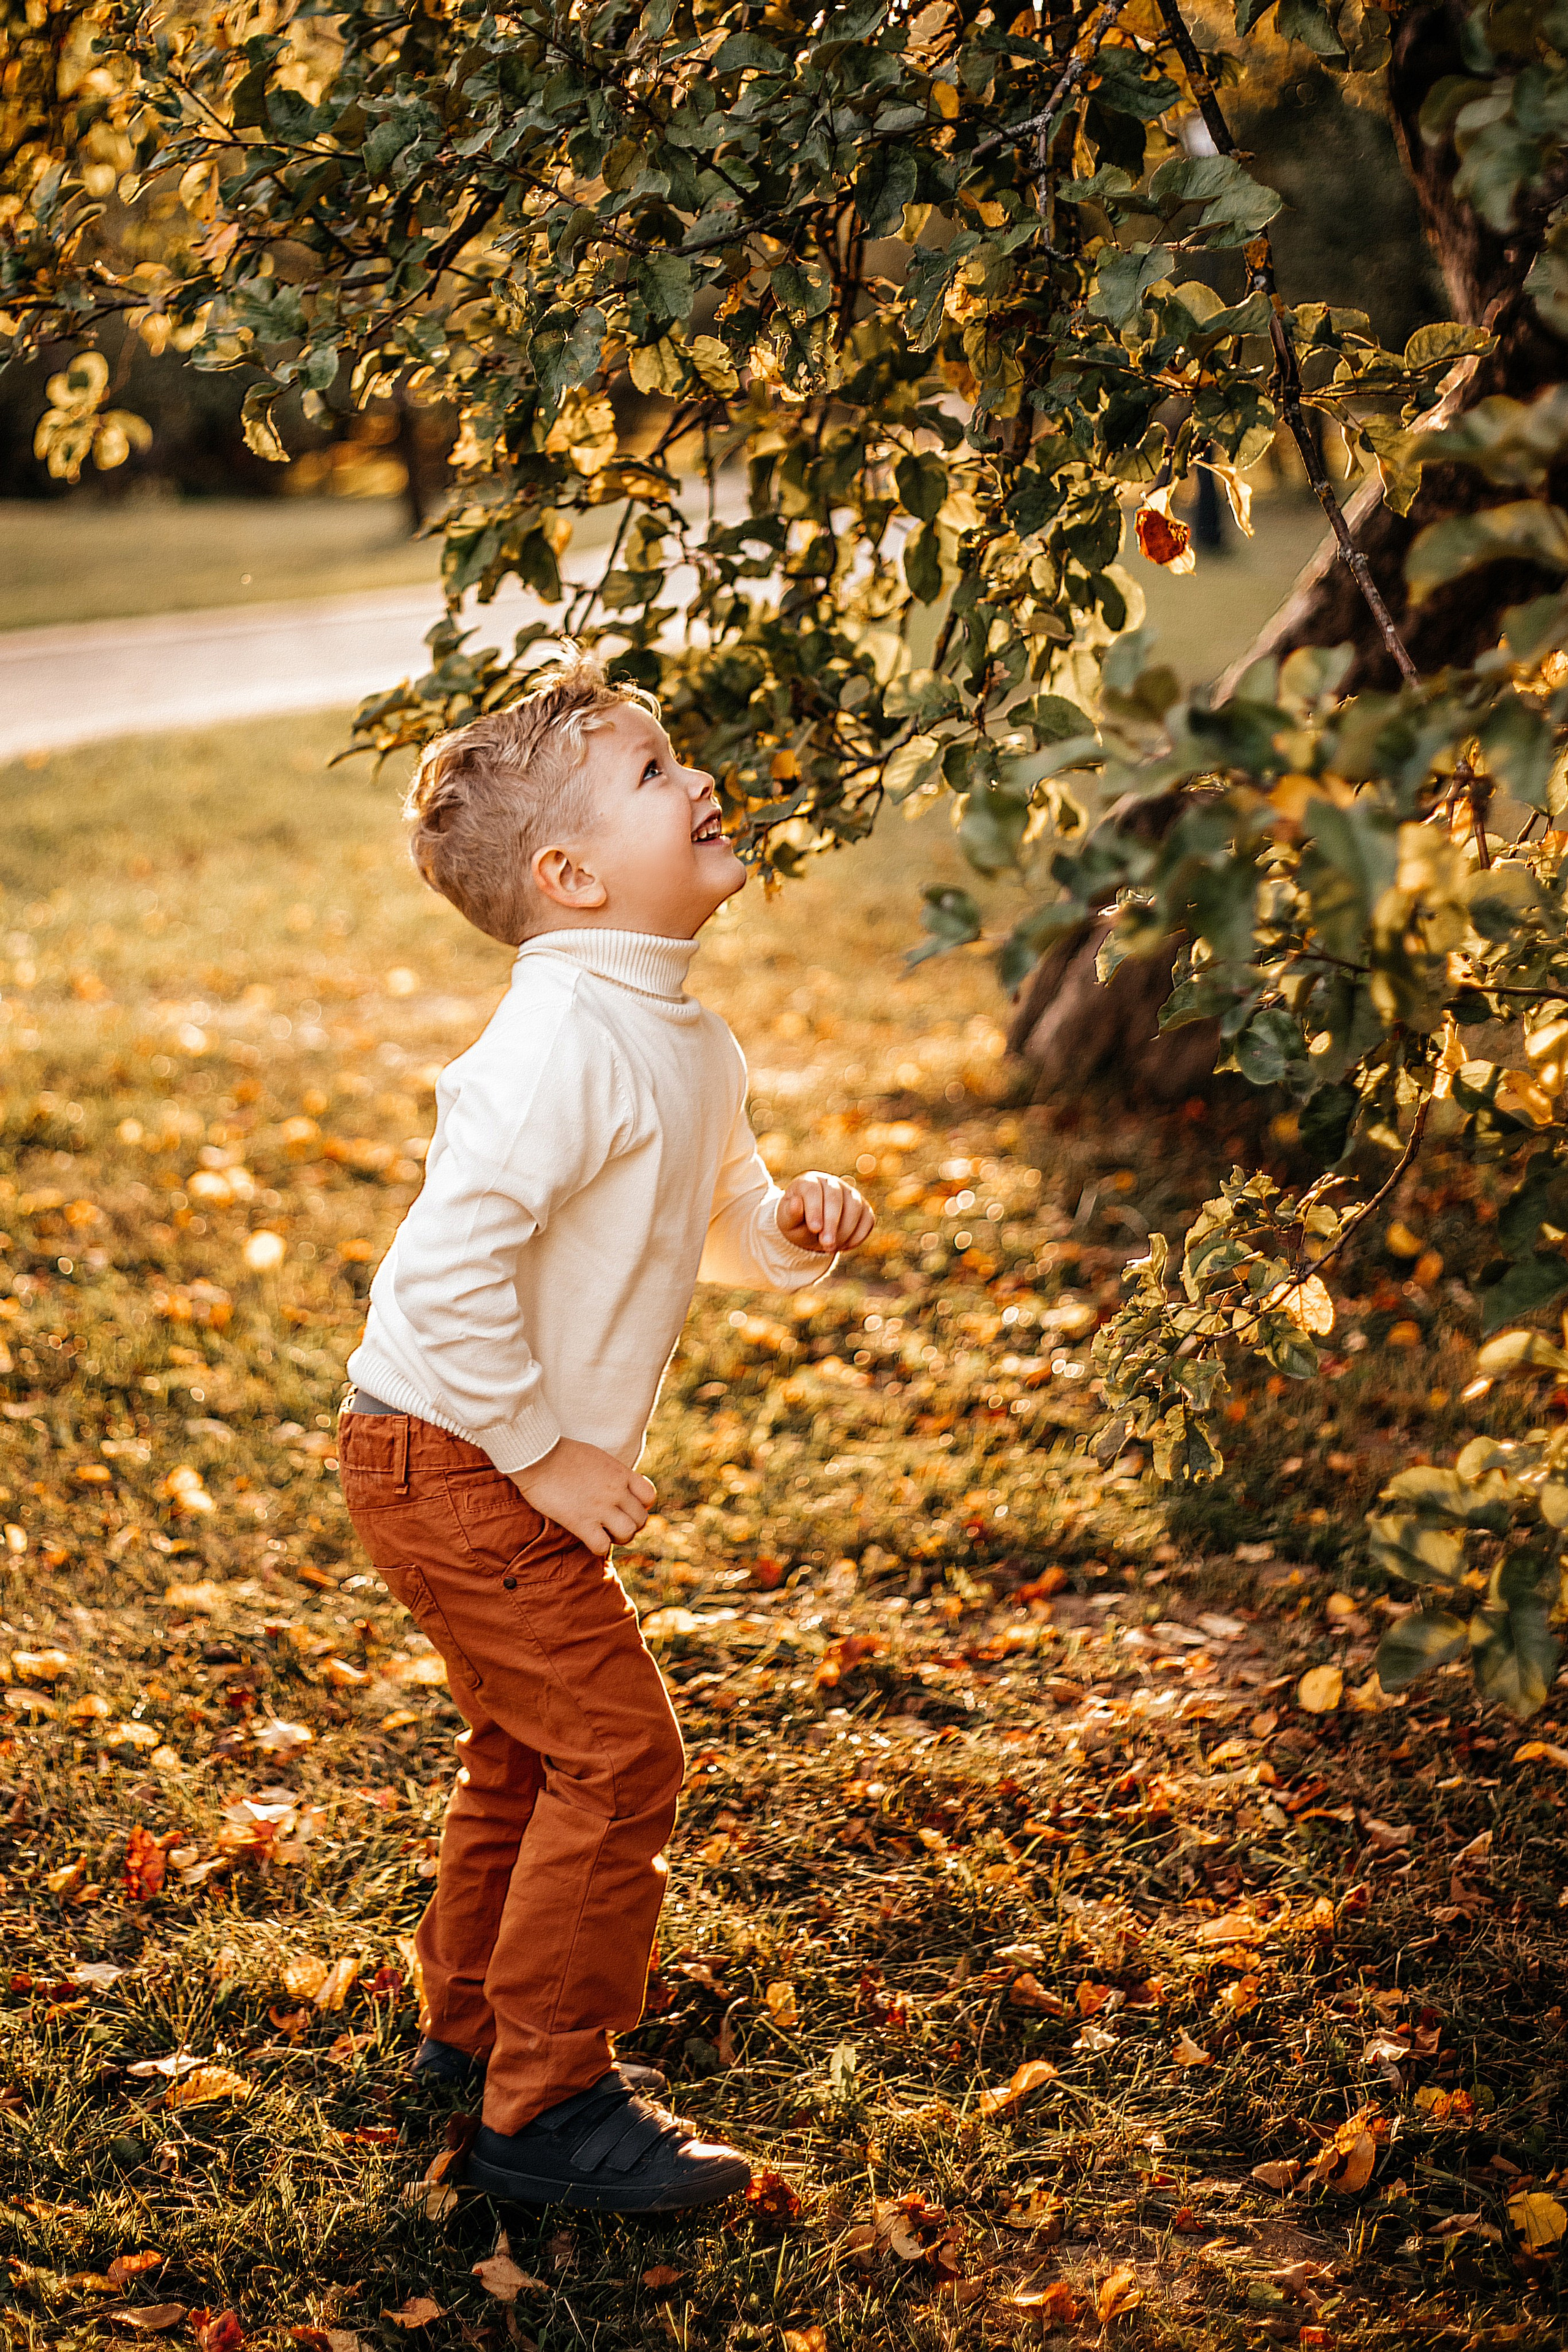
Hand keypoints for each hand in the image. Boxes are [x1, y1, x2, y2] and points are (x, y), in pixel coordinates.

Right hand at [512, 1438, 655, 1556]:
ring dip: (618, 1538)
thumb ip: (610, 1473)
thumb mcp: (596, 1457)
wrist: (537, 1455)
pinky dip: (599, 1547)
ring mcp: (600, 1507)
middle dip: (631, 1525)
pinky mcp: (581, 1521)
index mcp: (620, 1473)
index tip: (626, 1507)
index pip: (649, 1496)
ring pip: (628, 1533)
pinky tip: (589, 1539)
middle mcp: (615, 1491)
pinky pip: (602, 1546)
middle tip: (613, 1524)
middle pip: (641, 1519)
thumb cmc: (560, 1453)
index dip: (641, 1506)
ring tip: (605, 1533)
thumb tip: (614, 1484)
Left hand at [776, 1170, 874, 1255]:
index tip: (815, 1229)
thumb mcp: (787, 1222)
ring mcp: (849, 1193)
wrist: (810, 1229)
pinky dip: (858, 1235)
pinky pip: (867, 1219)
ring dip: (846, 1231)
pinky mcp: (863, 1207)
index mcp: (808, 1181)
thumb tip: (795, 1203)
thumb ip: (790, 1214)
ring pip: (855, 1207)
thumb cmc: (796, 1222)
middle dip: (832, 1223)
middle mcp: (830, 1183)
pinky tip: (844, 1246)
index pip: (812, 1190)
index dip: (815, 1209)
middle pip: (835, 1197)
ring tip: (832, 1248)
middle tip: (826, 1245)